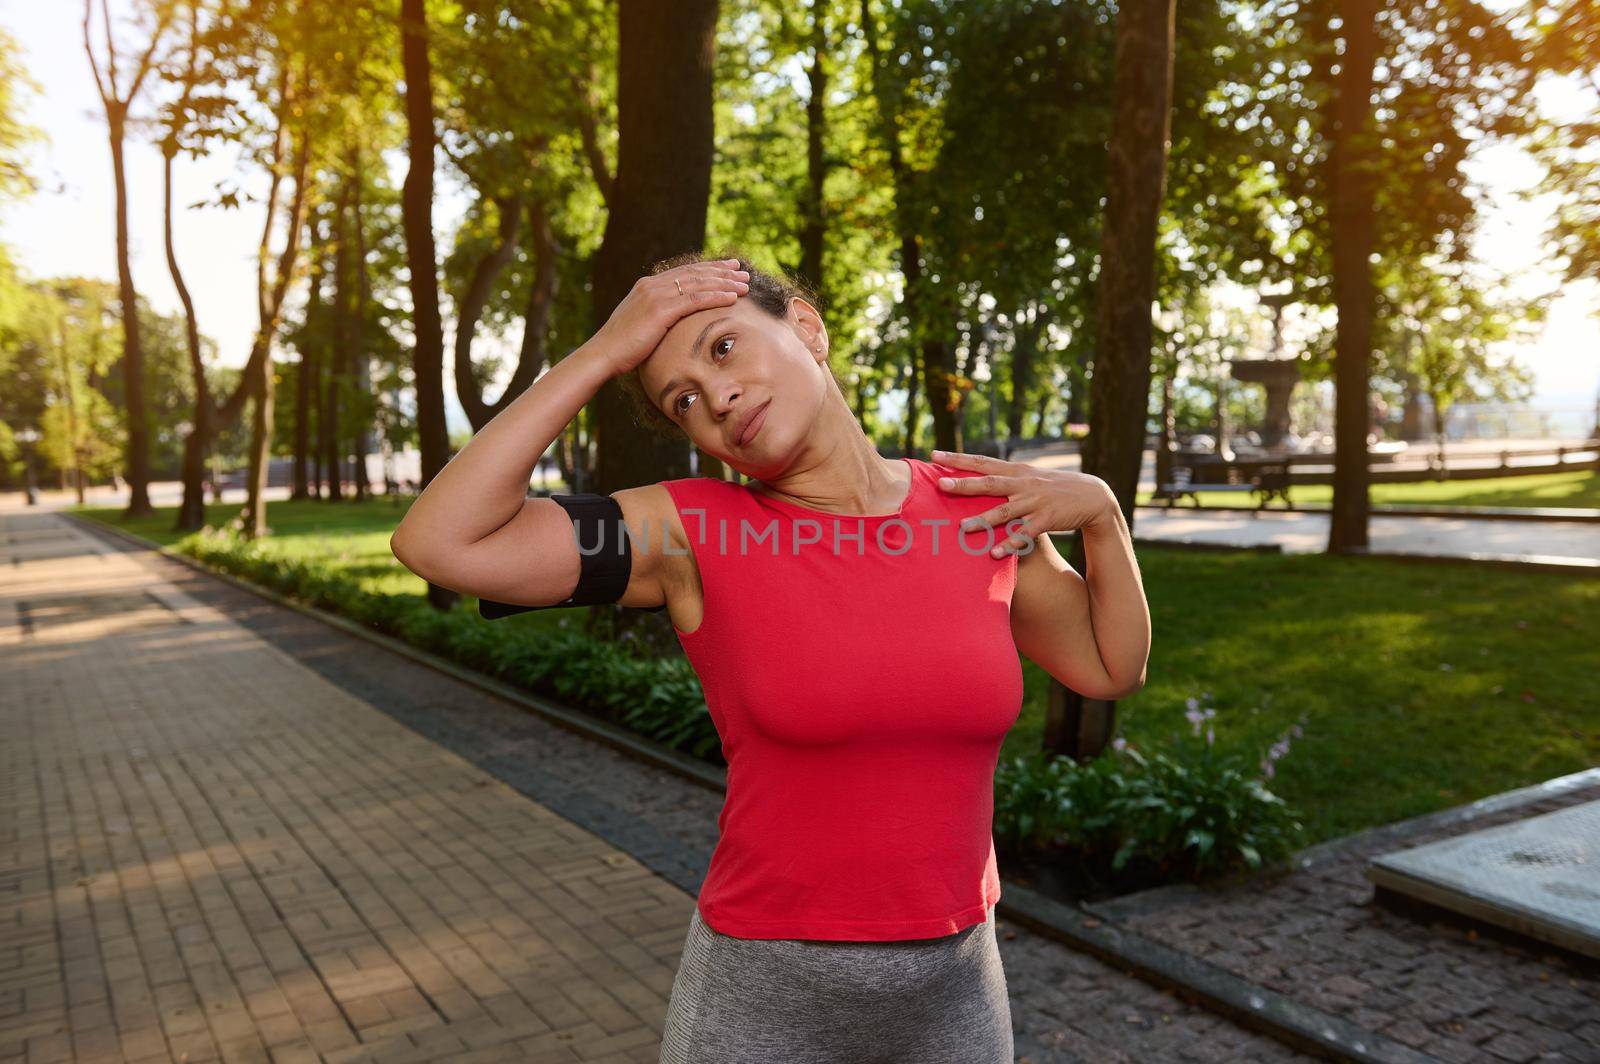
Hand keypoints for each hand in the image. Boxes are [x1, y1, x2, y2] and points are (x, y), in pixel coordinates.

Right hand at [590, 259, 750, 376]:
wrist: (603, 354)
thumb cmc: (622, 346)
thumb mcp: (641, 324)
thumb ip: (657, 315)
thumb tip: (672, 321)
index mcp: (648, 286)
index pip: (685, 272)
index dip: (709, 268)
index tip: (729, 267)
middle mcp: (652, 285)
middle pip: (695, 273)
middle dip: (722, 272)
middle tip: (743, 271)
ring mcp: (656, 295)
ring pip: (698, 284)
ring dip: (725, 283)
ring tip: (745, 284)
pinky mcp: (660, 310)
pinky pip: (695, 300)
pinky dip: (716, 297)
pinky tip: (733, 298)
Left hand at [930, 448, 1118, 557]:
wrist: (1092, 496)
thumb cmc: (1055, 488)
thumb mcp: (1030, 476)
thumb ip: (1006, 477)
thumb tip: (979, 475)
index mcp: (1016, 471)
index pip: (982, 462)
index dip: (958, 459)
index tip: (934, 455)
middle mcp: (1023, 483)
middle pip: (989, 483)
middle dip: (964, 484)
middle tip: (940, 484)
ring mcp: (1035, 501)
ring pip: (1004, 511)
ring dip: (983, 520)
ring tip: (962, 528)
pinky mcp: (1047, 519)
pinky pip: (1024, 534)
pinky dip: (1010, 544)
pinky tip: (994, 553)